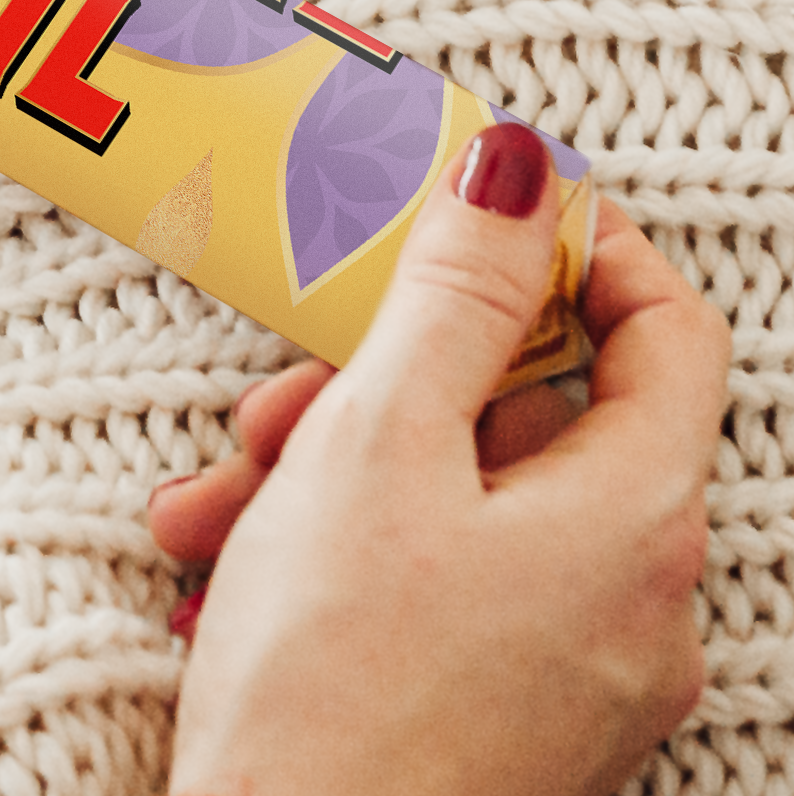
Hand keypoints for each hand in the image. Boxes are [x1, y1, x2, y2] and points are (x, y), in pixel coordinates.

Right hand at [153, 123, 729, 795]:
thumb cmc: (333, 684)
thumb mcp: (376, 441)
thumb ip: (454, 294)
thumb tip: (521, 173)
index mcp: (631, 524)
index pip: (665, 333)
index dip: (580, 250)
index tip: (480, 217)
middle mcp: (632, 605)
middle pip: (529, 421)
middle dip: (385, 385)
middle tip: (284, 397)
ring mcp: (573, 673)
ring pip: (462, 503)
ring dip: (331, 473)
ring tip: (223, 503)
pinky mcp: (504, 717)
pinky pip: (439, 585)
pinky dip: (342, 552)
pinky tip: (235, 566)